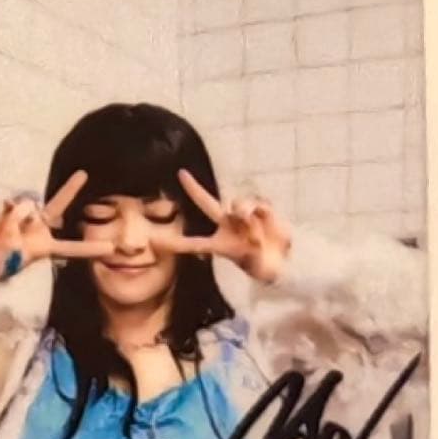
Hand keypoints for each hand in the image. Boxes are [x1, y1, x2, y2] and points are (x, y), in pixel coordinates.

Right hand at [0, 170, 113, 279]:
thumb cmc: (0, 262)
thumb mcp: (13, 251)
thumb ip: (19, 227)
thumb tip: (24, 206)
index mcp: (46, 246)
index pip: (72, 247)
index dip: (91, 248)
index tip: (111, 249)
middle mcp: (41, 229)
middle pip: (58, 205)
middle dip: (70, 188)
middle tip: (83, 174)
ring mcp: (28, 218)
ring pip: (28, 205)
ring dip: (17, 216)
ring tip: (7, 232)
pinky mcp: (13, 211)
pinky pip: (14, 203)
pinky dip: (8, 209)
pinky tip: (3, 214)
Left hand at [150, 168, 292, 283]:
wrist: (280, 260)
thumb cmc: (259, 263)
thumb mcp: (248, 262)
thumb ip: (239, 240)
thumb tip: (240, 215)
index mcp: (220, 241)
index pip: (196, 242)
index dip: (179, 243)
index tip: (157, 240)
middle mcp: (228, 224)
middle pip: (207, 203)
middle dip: (194, 188)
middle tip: (181, 175)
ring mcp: (242, 215)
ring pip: (237, 204)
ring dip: (245, 214)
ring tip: (254, 232)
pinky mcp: (260, 208)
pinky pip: (258, 204)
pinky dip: (263, 213)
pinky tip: (265, 222)